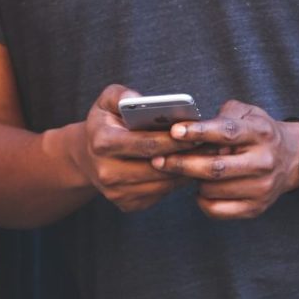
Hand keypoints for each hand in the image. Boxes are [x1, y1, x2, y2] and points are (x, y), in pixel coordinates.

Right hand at [74, 84, 199, 212]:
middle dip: (185, 156)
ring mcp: (116, 192)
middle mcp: (106, 172)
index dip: (173, 139)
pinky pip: (160, 194)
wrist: (88, 155)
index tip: (196, 132)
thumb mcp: (107, 101)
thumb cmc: (105, 122)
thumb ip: (121, 95)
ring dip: (185, 171)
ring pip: (162, 184)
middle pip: (156, 167)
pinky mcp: (127, 204)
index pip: (145, 144)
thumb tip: (139, 100)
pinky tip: (189, 168)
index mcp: (103, 143)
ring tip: (205, 156)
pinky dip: (176, 182)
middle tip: (210, 145)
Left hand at [150, 100, 298, 219]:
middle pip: (215, 167)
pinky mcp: (256, 208)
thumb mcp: (247, 113)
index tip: (174, 131)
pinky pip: (217, 209)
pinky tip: (200, 189)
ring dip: (192, 181)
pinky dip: (202, 200)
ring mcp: (261, 188)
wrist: (292, 158)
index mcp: (260, 133)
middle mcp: (263, 161)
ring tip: (185, 171)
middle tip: (158, 160)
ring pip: (212, 189)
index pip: (226, 133)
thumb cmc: (258, 132)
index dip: (198, 132)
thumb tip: (188, 126)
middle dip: (182, 164)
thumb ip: (221, 115)